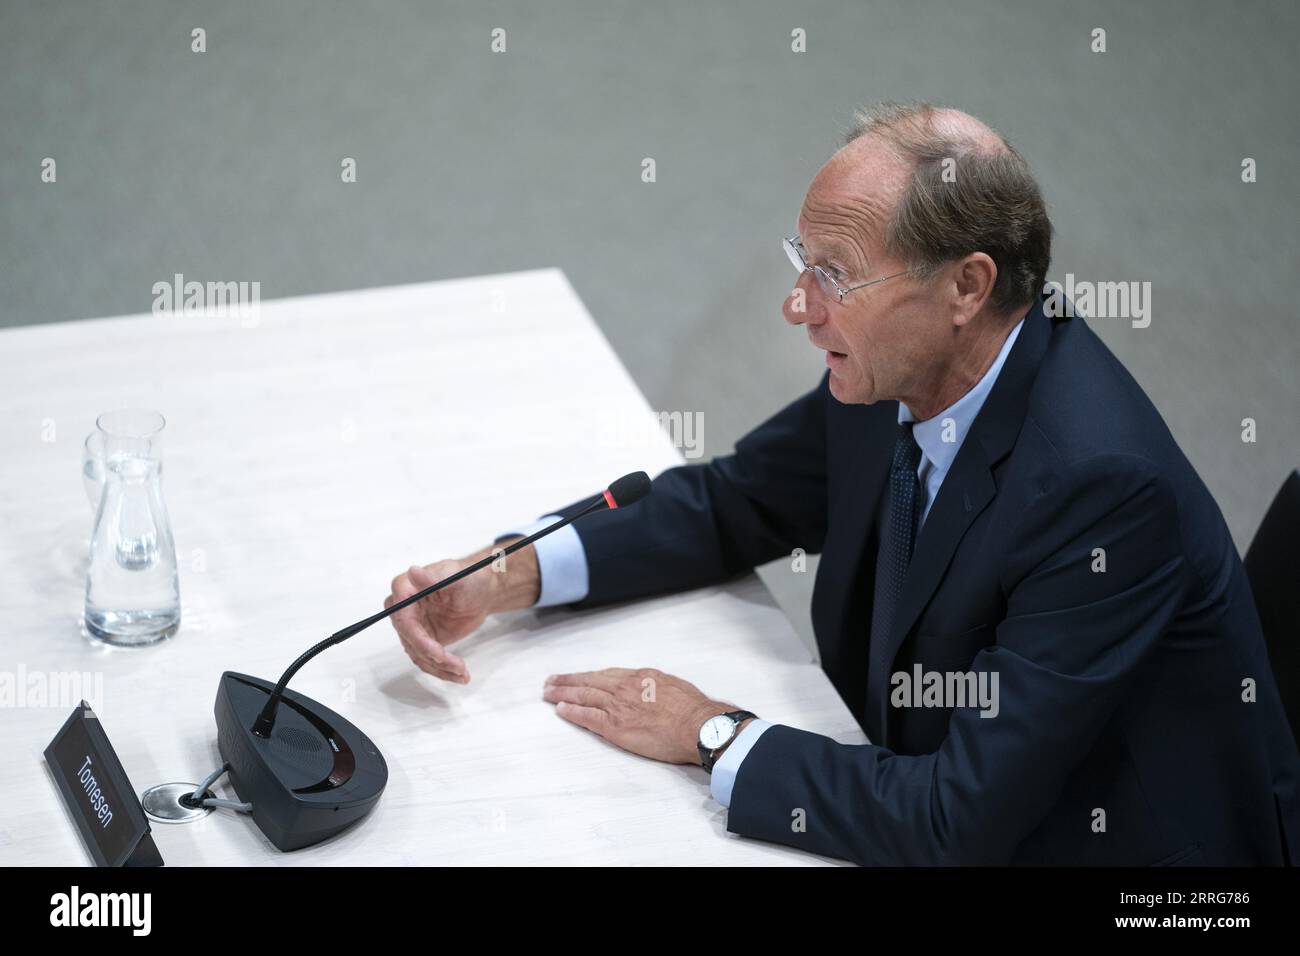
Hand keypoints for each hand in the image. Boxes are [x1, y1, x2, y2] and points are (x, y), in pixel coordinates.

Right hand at [386, 540, 539, 682]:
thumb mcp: (454, 576)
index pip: (402, 617)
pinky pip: (427, 660)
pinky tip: (459, 675)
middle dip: (432, 655)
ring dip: (440, 667)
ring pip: (418, 654)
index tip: (437, 651)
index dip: (416, 637)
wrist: (480, 592)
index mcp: (405, 588)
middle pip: (409, 639)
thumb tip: (413, 571)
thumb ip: (432, 578)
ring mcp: (413, 627)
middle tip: (455, 665)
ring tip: (463, 673)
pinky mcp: (423, 641)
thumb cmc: (468, 577)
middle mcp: (403, 609)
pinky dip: (442, 671)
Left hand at [542, 667, 733, 764]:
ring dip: (562, 693)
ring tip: (548, 692)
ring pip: (583, 695)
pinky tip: (560, 709)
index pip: (607, 674)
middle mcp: (625, 687)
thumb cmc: (693, 709)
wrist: (698, 725)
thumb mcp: (674, 686)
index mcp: (640, 677)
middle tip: (551, 680)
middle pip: (589, 681)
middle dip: (568, 680)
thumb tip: (652, 690)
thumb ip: (656, 686)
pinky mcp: (616, 726)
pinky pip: (587, 717)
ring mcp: (619, 706)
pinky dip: (572, 712)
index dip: (589, 675)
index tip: (578, 676)